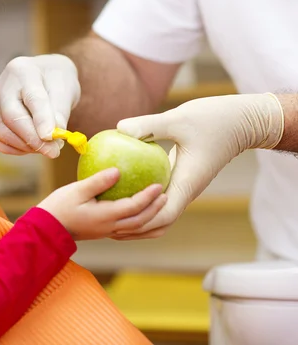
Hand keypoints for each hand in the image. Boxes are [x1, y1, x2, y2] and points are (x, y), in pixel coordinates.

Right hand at [0, 54, 79, 158]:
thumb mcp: (66, 88)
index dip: (41, 119)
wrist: (44, 75)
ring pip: (4, 133)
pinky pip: (1, 142)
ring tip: (49, 146)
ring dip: (28, 146)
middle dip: (33, 138)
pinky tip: (35, 144)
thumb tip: (52, 137)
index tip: (51, 137)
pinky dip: (19, 149)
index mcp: (22, 70)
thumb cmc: (56, 79)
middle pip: (11, 117)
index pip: (32, 97)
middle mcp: (2, 86)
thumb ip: (60, 111)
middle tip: (54, 151)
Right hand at [37, 167, 166, 240]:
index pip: (133, 207)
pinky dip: (140, 223)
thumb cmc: (58, 207)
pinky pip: (128, 230)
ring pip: (136, 228)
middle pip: (140, 221)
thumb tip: (117, 170)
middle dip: (156, 209)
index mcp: (105, 217)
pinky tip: (142, 213)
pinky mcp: (104, 232)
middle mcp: (110, 227)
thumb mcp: (76, 190)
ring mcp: (107, 232)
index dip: (148, 197)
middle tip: (166, 194)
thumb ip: (98, 181)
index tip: (158, 184)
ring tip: (159, 204)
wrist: (46, 230)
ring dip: (151, 218)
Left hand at [112, 93, 284, 239]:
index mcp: (187, 184)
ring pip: (159, 212)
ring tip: (109, 214)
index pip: (162, 216)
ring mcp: (184, 186)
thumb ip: (150, 125)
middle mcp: (185, 191)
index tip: (114, 221)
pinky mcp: (180, 178)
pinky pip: (159, 195)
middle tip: (103, 225)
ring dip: (137, 218)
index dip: (138, 223)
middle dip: (133, 228)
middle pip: (158, 223)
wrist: (243, 121)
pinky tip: (120, 188)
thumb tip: (120, 128)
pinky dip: (141, 198)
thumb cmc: (214, 118)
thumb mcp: (180, 118)